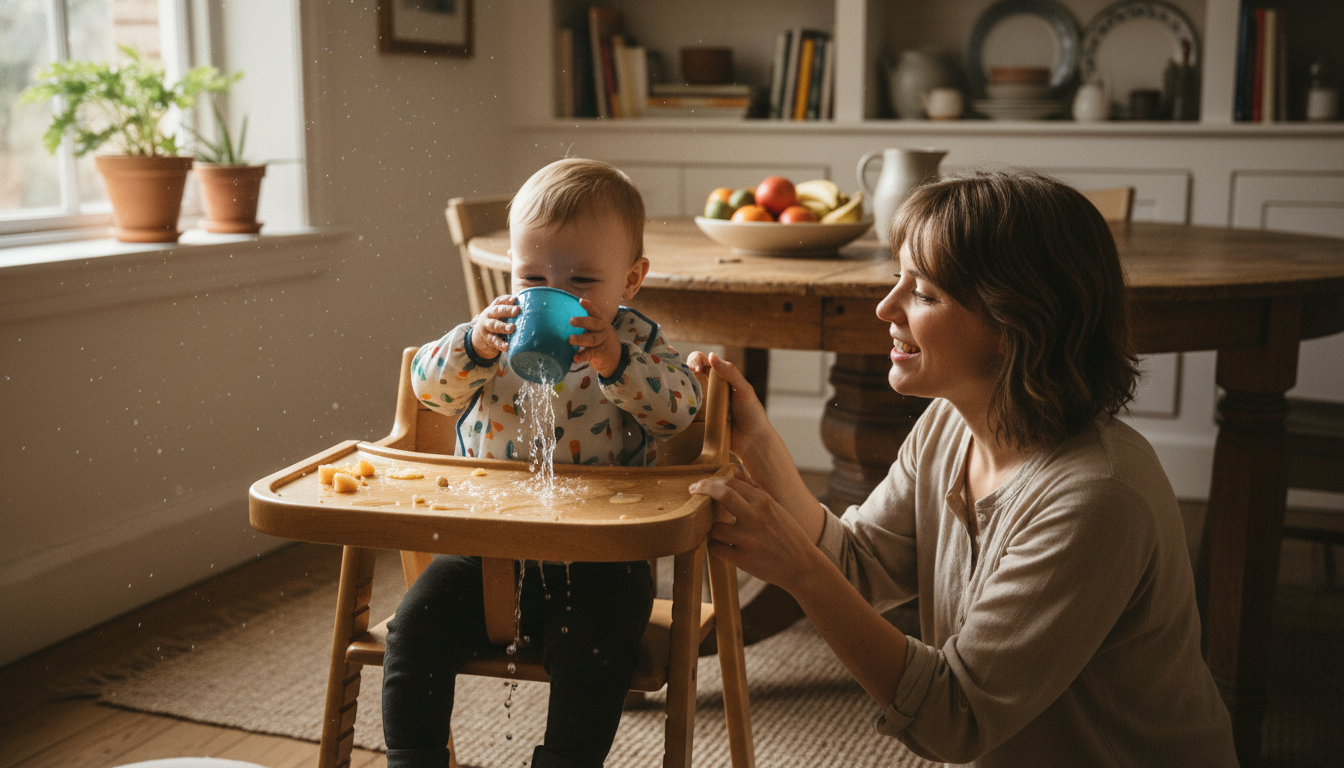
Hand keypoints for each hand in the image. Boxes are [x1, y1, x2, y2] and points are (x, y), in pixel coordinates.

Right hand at [469, 295, 518, 359]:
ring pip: (494, 326)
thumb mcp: (497, 315)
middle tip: (517, 310)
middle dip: (507, 310)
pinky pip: (494, 341)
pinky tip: (507, 347)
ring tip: (512, 328)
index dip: (506, 299)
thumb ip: (506, 306)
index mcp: (492, 309)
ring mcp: (486, 328)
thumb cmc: (493, 323)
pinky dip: (500, 344)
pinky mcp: (487, 340)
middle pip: (496, 311)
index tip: (515, 299)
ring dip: (503, 327)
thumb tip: (515, 298)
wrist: (477, 339)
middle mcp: (488, 317)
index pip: (499, 302)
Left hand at [569, 298, 622, 377]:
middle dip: (583, 322)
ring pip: (591, 339)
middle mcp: (603, 331)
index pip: (595, 312)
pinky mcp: (599, 353)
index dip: (589, 306)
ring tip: (570, 339)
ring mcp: (602, 342)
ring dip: (580, 339)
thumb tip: (563, 319)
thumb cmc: (600, 341)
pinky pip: (589, 354)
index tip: (580, 301)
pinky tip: (575, 358)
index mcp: (601, 323)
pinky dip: (581, 356)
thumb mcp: (597, 330)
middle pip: (594, 324)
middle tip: (571, 320)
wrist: (615, 359)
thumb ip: (587, 325)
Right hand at [685, 351, 772, 462]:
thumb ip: (730, 372)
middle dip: (686, 370)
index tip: (696, 368)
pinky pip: (688, 410)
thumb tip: (711, 355)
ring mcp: (706, 404)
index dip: (697, 360)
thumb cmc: (751, 413)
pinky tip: (679, 405)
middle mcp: (712, 389)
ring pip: (688, 391)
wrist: (752, 442)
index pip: (705, 362)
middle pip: (693, 374)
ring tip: (679, 390)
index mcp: (723, 378)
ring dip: (681, 388)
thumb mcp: (743, 389)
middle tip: (687, 376)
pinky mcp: (701, 419)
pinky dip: (682, 406)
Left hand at [691, 466, 824, 591]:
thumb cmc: (787, 534)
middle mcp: (756, 518)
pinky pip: (716, 548)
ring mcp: (749, 539)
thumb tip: (734, 469)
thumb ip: (753, 488)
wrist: (802, 566)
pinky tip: (722, 545)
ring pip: (714, 527)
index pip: (732, 483)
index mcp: (764, 502)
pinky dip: (716, 546)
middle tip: (693, 490)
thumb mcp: (775, 508)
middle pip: (722, 494)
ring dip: (711, 528)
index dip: (712, 482)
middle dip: (702, 489)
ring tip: (718, 531)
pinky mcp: (743, 560)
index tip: (701, 485)